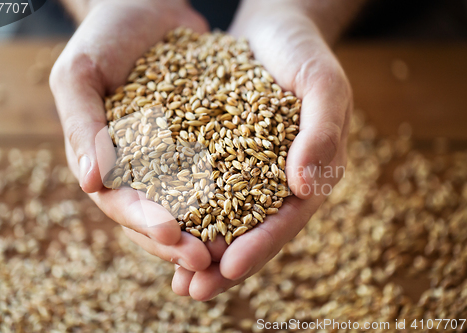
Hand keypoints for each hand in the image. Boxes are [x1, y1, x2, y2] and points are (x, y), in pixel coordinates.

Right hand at [50, 0, 213, 271]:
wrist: (147, 8)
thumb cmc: (105, 38)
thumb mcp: (80, 73)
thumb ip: (81, 123)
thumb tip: (92, 181)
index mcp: (105, 162)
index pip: (121, 203)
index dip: (144, 222)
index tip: (172, 234)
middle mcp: (139, 170)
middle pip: (156, 216)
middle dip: (179, 242)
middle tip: (207, 261)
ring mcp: (172, 160)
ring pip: (190, 207)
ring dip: (208, 233)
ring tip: (232, 252)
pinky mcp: (204, 144)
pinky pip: (219, 175)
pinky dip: (232, 197)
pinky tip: (255, 211)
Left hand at [172, 0, 352, 299]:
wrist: (272, 31)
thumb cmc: (302, 54)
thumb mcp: (323, 84)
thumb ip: (322, 131)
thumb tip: (307, 187)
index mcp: (309, 174)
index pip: (286, 219)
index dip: (261, 245)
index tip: (231, 267)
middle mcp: (276, 181)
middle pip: (251, 230)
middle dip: (223, 263)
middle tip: (193, 291)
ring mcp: (245, 171)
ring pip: (222, 219)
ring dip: (199, 249)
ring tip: (174, 281)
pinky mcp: (216, 155)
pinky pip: (198, 188)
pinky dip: (181, 210)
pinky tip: (158, 229)